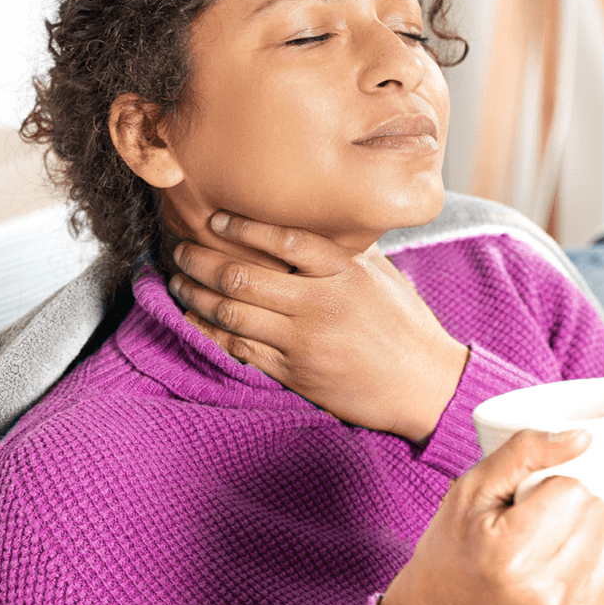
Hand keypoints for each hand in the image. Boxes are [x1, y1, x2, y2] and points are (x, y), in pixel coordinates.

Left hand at [168, 211, 469, 443]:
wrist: (423, 385)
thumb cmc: (407, 327)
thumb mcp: (384, 277)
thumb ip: (348, 251)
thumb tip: (319, 221)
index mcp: (345, 273)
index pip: (285, 240)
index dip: (243, 227)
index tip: (215, 219)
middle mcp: (321, 303)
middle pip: (244, 276)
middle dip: (201, 260)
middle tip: (182, 250)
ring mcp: (304, 341)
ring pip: (232, 313)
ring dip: (197, 295)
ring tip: (180, 281)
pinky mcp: (295, 372)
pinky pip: (240, 349)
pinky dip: (210, 332)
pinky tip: (195, 319)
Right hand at [379, 429, 603, 604]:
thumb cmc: (457, 546)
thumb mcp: (474, 488)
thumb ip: (525, 451)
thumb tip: (586, 437)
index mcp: (511, 558)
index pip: (574, 491)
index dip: (553, 488)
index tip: (527, 506)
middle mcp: (545, 596)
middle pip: (601, 514)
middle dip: (577, 508)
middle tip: (541, 526)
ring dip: (598, 532)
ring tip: (559, 545)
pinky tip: (578, 566)